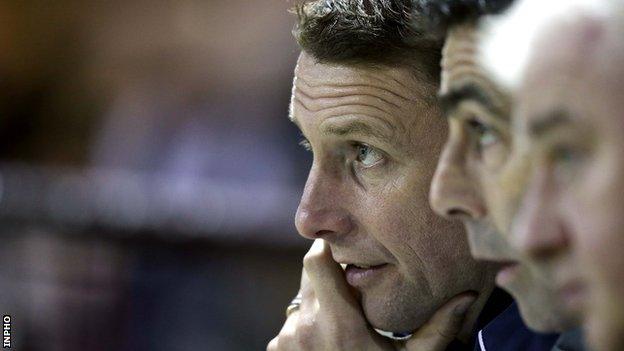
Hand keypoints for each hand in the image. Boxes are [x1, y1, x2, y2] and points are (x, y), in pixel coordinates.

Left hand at [267, 239, 476, 350]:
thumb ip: (437, 329)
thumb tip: (467, 297)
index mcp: (338, 323)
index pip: (316, 262)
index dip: (326, 248)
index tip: (344, 247)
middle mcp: (306, 326)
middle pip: (310, 275)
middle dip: (330, 273)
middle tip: (352, 285)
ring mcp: (288, 338)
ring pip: (303, 298)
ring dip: (320, 301)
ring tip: (343, 322)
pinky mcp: (277, 348)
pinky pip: (292, 321)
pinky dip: (309, 323)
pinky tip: (329, 342)